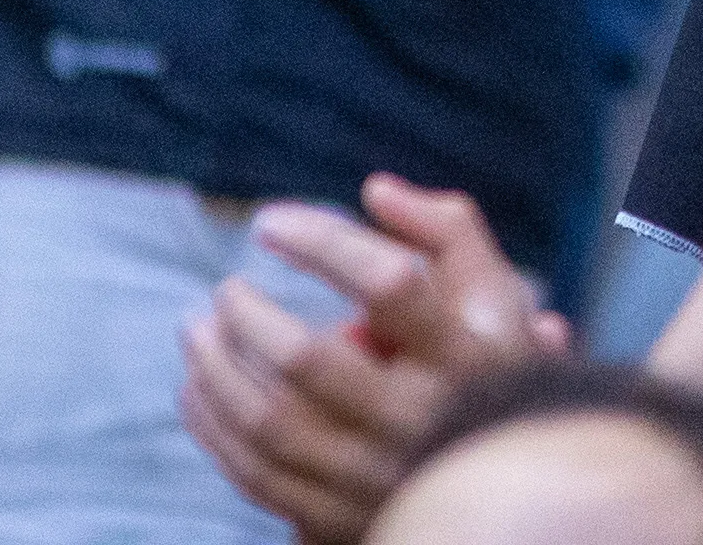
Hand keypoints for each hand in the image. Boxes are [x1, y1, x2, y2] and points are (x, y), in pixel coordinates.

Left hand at [177, 177, 565, 542]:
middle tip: (224, 290)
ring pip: (270, 424)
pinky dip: (214, 430)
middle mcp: (418, 417)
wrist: (506, 484)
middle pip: (309, 361)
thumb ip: (447, 229)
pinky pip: (257, 476)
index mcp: (462, 352)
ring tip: (197, 332)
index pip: (388, 283)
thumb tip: (375, 190)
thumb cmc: (490, 365)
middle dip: (247, 317)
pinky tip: (196, 391)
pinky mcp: (339, 518)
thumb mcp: (493, 291)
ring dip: (216, 372)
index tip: (268, 222)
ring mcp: (375, 475)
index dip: (321, 242)